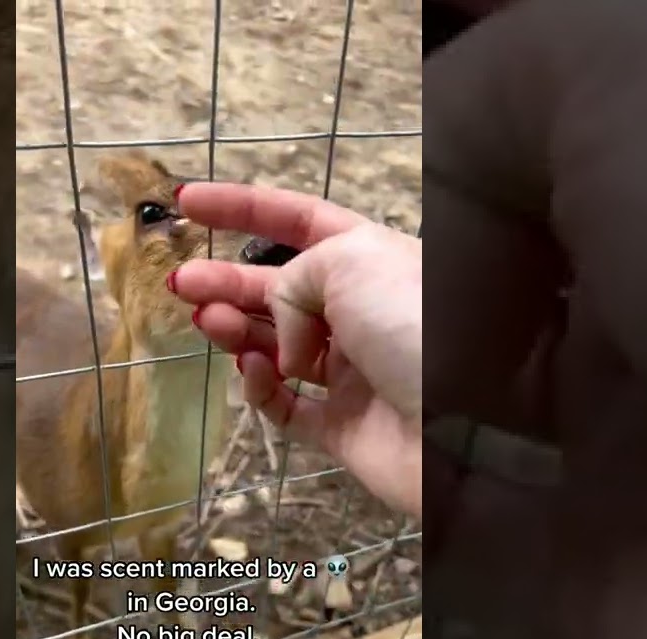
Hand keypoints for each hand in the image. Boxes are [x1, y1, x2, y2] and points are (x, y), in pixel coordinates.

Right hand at [170, 184, 422, 515]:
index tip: (187, 201)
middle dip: (227, 281)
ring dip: (237, 330)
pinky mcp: (343, 428)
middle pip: (279, 288)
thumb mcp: (350, 262)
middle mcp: (361, 311)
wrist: (466, 424)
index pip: (299, 221)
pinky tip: (255, 371)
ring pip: (276, 345)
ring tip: (209, 322)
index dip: (242, 207)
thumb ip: (295, 277)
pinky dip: (262, 388)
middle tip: (180, 283)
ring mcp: (352, 372)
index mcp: (372, 258)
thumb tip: (282, 331)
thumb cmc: (413, 324)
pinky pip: (286, 406)